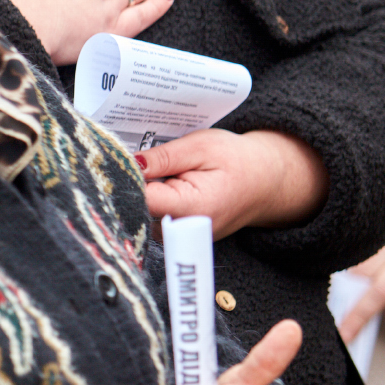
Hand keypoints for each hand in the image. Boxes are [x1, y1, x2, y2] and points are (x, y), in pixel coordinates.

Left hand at [139, 128, 326, 237]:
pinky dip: (150, 198)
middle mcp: (183, 230)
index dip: (125, 178)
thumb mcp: (201, 147)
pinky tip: (160, 183)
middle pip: (136, 208)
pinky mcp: (178, 235)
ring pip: (141, 213)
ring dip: (141, 191)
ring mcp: (181, 237)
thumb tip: (128, 163)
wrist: (268, 182)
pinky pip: (151, 217)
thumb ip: (163, 158)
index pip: (140, 198)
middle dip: (130, 183)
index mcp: (190, 208)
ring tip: (157, 171)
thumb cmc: (240, 161)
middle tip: (135, 160)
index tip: (116, 161)